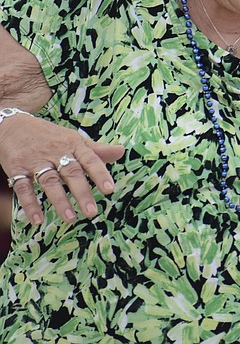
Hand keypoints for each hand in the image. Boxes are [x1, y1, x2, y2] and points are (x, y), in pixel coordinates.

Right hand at [0, 113, 123, 224]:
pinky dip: (30, 204)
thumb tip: (122, 151)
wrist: (13, 125)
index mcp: (73, 144)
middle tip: (92, 212)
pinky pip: (23, 187)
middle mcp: (56, 152)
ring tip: (71, 218)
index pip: (90, 159)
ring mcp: (35, 161)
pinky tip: (37, 219)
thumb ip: (97, 150)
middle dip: (82, 192)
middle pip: (71, 172)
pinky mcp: (16, 169)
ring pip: (49, 181)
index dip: (100, 174)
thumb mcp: (74, 139)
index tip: (110, 189)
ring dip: (60, 201)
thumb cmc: (51, 136)